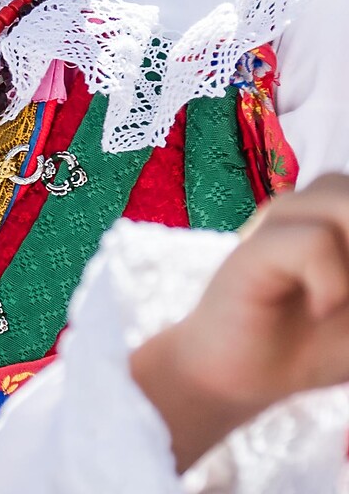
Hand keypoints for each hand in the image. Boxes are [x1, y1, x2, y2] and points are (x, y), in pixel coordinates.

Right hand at [131, 173, 348, 469]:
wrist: (240, 376)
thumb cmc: (312, 346)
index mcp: (335, 216)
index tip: (347, 284)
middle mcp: (306, 207)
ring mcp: (274, 222)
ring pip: (343, 202)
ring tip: (339, 300)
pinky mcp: (253, 249)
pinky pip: (314, 242)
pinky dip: (333, 284)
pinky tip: (319, 309)